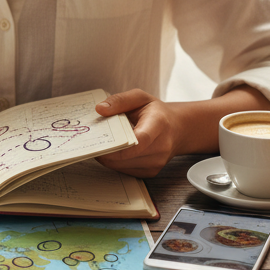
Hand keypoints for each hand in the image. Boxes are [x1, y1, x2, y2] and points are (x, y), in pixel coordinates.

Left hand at [94, 84, 269, 178]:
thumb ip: (120, 101)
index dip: (118, 146)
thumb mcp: (140, 96)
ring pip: (123, 168)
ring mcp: (155, 166)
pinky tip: (108, 151)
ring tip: (96, 144)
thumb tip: (100, 109)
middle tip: (87, 142)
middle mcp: (158, 152)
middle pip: (125, 159)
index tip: (100, 142)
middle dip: (104, 152)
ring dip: (108, 158)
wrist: (183, 127)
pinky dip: (115, 163)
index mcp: (158, 130)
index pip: (138, 143)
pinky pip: (126, 172)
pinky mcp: (150, 173)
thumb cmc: (158, 110)